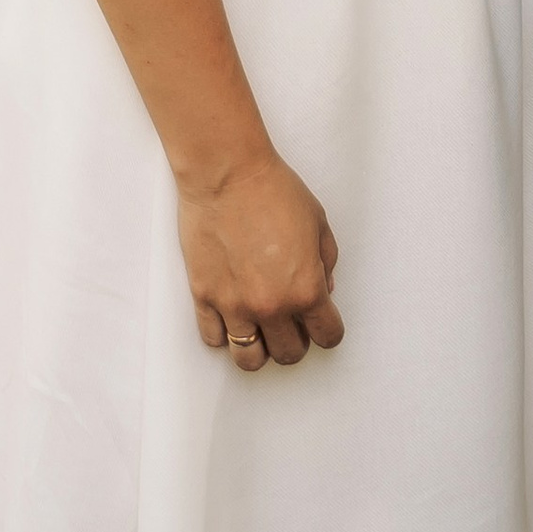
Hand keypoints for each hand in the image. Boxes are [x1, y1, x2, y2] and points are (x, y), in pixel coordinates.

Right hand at [178, 149, 344, 367]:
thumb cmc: (273, 189)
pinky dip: (224, 334)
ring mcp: (234, 305)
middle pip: (289, 354)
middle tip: (291, 321)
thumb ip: (326, 262)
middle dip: (295, 341)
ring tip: (261, 327)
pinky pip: (213, 338)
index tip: (322, 323)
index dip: (328, 330)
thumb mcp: (318, 221)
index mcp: (305, 289)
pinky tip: (231, 315)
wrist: (226, 172)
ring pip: (249, 360)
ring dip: (260, 348)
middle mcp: (271, 307)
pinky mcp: (204, 296)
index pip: (327, 336)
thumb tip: (323, 289)